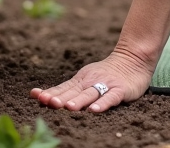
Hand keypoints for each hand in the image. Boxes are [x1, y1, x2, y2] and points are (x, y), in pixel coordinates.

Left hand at [30, 46, 154, 112]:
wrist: (133, 59)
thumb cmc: (106, 73)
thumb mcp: (85, 79)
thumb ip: (68, 90)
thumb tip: (44, 98)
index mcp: (80, 80)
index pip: (63, 88)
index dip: (50, 93)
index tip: (36, 96)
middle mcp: (90, 82)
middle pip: (73, 92)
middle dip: (60, 98)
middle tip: (48, 103)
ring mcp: (105, 85)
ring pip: (90, 94)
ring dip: (78, 100)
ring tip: (69, 107)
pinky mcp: (120, 90)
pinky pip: (110, 97)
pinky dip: (102, 104)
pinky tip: (94, 110)